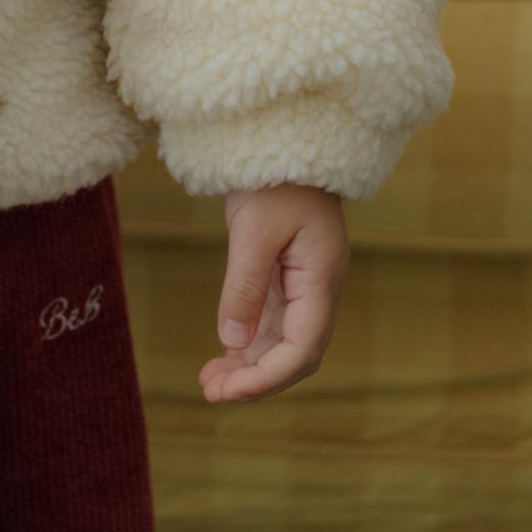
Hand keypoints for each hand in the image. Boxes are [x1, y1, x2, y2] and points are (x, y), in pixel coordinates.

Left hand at [199, 182, 347, 403]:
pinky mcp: (288, 274)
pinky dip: (249, 341)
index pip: (302, 349)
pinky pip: (273, 321)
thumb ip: (244, 286)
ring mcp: (305, 283)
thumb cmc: (274, 179)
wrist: (284, 139)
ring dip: (250, 364)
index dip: (267, 378)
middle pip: (294, 353)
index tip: (228, 391)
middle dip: (256, 379)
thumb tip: (230, 341)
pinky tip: (224, 353)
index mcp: (322, 280)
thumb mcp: (253, 229)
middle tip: (211, 392)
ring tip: (209, 380)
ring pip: (282, 340)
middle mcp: (319, 289)